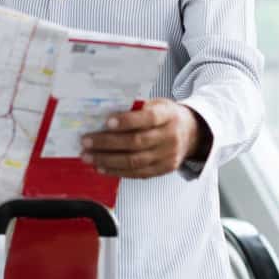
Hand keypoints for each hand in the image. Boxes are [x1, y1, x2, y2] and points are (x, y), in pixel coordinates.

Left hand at [80, 98, 211, 178]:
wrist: (192, 133)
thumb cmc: (165, 116)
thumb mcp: (156, 104)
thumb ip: (136, 109)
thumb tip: (102, 115)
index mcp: (168, 115)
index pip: (148, 118)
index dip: (127, 121)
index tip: (107, 122)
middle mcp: (170, 137)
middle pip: (136, 142)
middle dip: (107, 143)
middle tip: (86, 141)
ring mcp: (168, 156)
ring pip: (134, 161)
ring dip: (107, 160)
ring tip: (88, 157)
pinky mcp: (163, 170)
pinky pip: (138, 174)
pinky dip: (117, 171)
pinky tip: (101, 167)